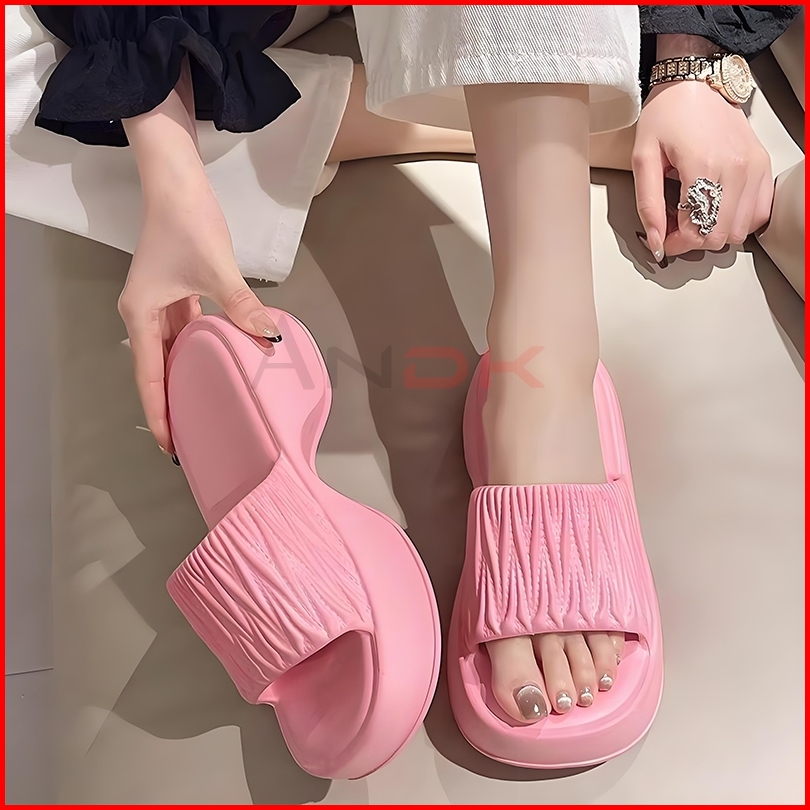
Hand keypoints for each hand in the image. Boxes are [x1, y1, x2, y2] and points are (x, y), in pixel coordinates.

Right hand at [119, 92, 278, 454]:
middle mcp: (145, 314)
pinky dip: (198, 353)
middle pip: (157, 369)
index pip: (149, 376)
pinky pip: (185, 334)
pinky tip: (217, 368)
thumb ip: (240, 307)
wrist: (177, 180)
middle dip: (172, 403)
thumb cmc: (186, 222)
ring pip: (172, 353)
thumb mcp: (215, 269)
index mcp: (141, 314)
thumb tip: (271, 338)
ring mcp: (160, 304)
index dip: (160, 412)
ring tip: (203, 411)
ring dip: (185, 380)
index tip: (170, 446)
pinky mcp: (176, 292)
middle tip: (191, 440)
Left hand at [632, 78, 772, 262]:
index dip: (676, 244)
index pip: (697, 232)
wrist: (695, 81)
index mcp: (704, 166)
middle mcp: (736, 169)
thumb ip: (648, 204)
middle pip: (719, 236)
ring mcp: (754, 167)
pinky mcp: (762, 165)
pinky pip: (758, 213)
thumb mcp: (643, 158)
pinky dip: (738, 220)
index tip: (663, 239)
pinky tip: (717, 208)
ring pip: (740, 230)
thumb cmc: (667, 113)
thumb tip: (654, 240)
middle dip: (693, 240)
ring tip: (694, 214)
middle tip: (675, 225)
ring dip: (714, 231)